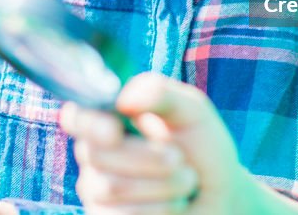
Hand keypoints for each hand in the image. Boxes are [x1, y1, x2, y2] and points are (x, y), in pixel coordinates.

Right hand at [60, 73, 252, 214]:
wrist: (220, 196)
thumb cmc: (201, 148)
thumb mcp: (191, 111)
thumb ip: (161, 94)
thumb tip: (123, 99)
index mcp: (110, 119)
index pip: (77, 117)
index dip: (87, 124)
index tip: (113, 132)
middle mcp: (95, 155)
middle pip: (97, 155)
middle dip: (149, 158)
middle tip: (180, 158)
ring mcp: (97, 192)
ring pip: (111, 188)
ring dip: (162, 185)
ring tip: (186, 181)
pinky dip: (160, 209)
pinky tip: (175, 205)